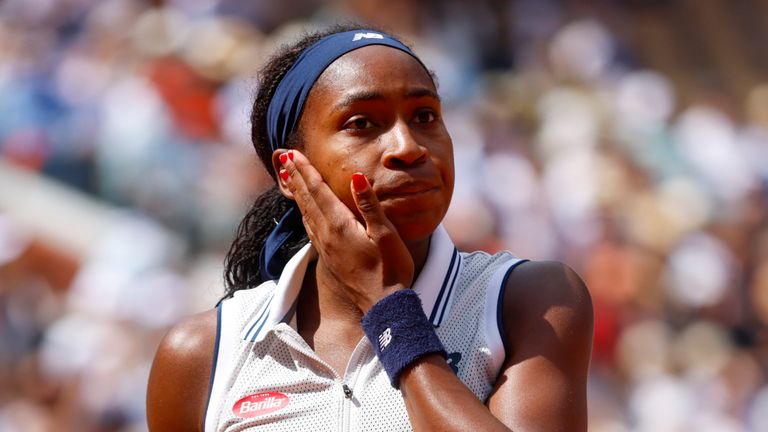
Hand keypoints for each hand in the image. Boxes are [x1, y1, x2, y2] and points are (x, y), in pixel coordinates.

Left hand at [279, 150, 413, 312]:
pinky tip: (305, 212)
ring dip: (297, 194)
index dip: (305, 171)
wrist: (383, 307)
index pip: (318, 191)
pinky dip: (304, 213)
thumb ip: (369, 205)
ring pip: (305, 214)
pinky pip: (310, 229)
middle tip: (283, 158)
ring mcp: (326, 248)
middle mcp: (327, 236)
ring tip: (289, 178)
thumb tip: (355, 177)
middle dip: (296, 177)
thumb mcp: (386, 235)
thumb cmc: (391, 270)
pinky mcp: (329, 258)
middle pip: (307, 200)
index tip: (293, 154)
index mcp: (340, 226)